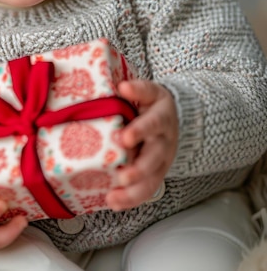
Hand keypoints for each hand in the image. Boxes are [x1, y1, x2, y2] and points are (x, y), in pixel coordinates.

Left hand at [106, 79, 177, 210]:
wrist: (175, 119)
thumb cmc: (152, 105)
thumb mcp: (149, 92)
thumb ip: (137, 90)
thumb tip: (122, 87)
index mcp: (161, 115)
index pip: (153, 118)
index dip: (140, 125)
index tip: (125, 129)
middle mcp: (164, 138)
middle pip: (155, 154)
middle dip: (139, 167)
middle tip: (122, 174)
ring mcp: (163, 159)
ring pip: (152, 177)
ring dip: (134, 188)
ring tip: (115, 195)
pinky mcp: (158, 173)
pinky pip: (147, 189)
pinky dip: (131, 198)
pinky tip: (114, 202)